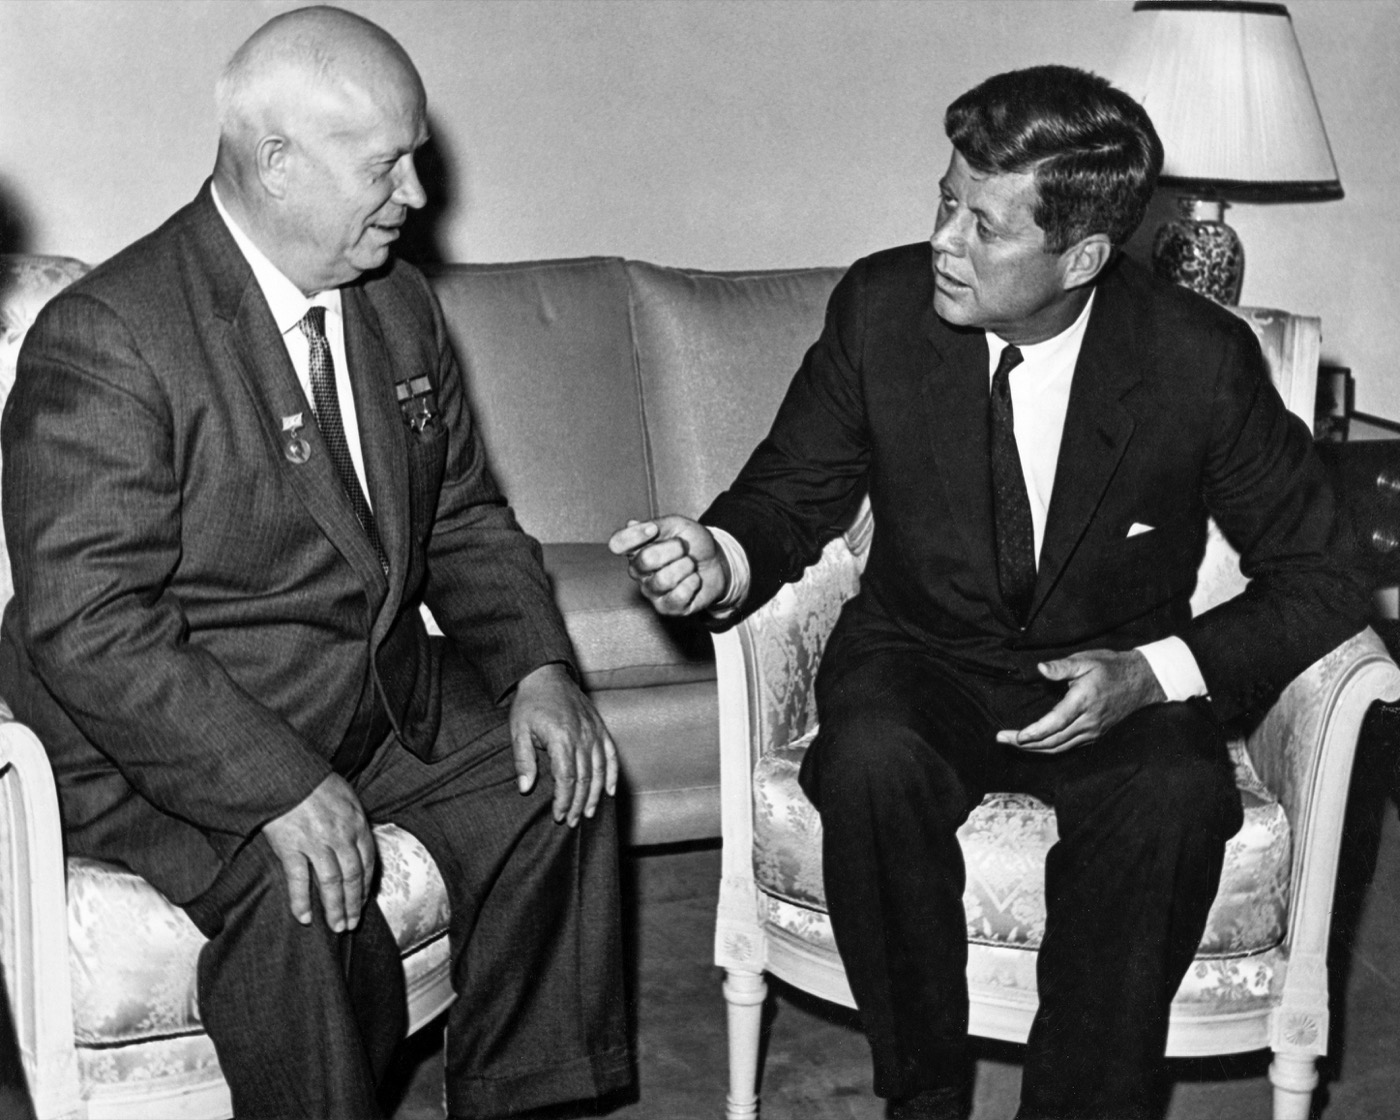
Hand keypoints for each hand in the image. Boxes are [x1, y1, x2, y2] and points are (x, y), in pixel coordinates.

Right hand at [261, 773, 375, 931]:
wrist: (285, 773)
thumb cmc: (314, 783)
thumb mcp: (346, 797)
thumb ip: (354, 822)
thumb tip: (359, 843)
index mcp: (356, 823)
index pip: (368, 862)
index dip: (366, 885)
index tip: (364, 901)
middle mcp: (340, 836)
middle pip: (353, 877)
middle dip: (354, 904)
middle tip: (352, 924)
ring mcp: (316, 843)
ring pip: (331, 883)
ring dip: (335, 908)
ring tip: (336, 927)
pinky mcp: (291, 847)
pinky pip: (299, 880)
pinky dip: (301, 901)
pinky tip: (304, 917)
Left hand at [510, 662, 618, 825]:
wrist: (546, 675)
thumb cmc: (530, 704)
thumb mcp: (518, 730)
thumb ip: (523, 760)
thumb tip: (526, 788)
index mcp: (561, 738)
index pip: (566, 778)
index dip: (564, 800)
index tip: (559, 815)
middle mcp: (582, 736)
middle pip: (584, 778)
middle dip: (578, 803)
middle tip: (571, 821)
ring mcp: (594, 732)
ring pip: (600, 770)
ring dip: (595, 795)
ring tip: (589, 813)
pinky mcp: (600, 728)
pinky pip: (611, 754)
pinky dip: (612, 774)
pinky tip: (610, 791)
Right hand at [608, 515, 729, 616]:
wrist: (717, 562)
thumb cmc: (692, 543)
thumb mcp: (677, 525)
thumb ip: (655, 524)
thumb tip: (631, 524)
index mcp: (636, 548)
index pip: (617, 544)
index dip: (635, 535)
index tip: (654, 529)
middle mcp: (638, 571)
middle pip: (646, 559)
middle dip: (674, 549)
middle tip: (683, 548)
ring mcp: (651, 591)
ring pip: (664, 579)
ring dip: (686, 567)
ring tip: (690, 565)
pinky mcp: (666, 608)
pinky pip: (678, 596)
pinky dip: (693, 583)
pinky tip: (693, 580)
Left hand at [995, 649, 1166, 753]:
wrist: (1141, 681)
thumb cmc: (1111, 668)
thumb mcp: (1086, 660)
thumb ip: (1061, 667)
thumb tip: (1040, 669)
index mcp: (1083, 701)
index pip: (1054, 723)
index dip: (1034, 733)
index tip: (1015, 736)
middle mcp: (1088, 721)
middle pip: (1052, 740)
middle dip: (1024, 743)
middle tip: (1001, 738)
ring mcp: (1092, 731)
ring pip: (1059, 747)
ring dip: (1034, 748)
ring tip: (1013, 743)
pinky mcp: (1095, 735)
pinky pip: (1068, 746)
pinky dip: (1049, 748)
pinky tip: (1035, 745)